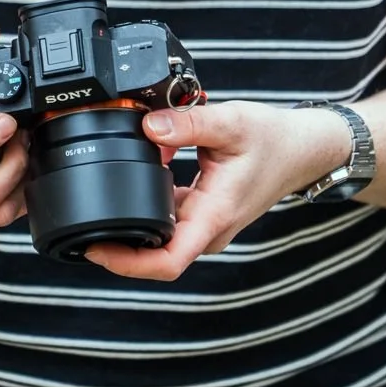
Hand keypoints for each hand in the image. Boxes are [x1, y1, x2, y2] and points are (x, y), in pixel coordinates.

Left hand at [85, 101, 349, 280]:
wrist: (303, 149)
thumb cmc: (274, 140)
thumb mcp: (230, 122)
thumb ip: (187, 124)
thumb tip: (147, 126)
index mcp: (214, 216)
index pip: (167, 262)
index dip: (127, 264)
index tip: (96, 249)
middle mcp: (209, 229)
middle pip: (155, 256)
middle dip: (118, 248)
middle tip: (82, 226)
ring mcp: (206, 224)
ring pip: (160, 239)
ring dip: (131, 230)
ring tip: (97, 208)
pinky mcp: (204, 213)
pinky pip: (168, 222)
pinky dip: (147, 209)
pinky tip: (131, 184)